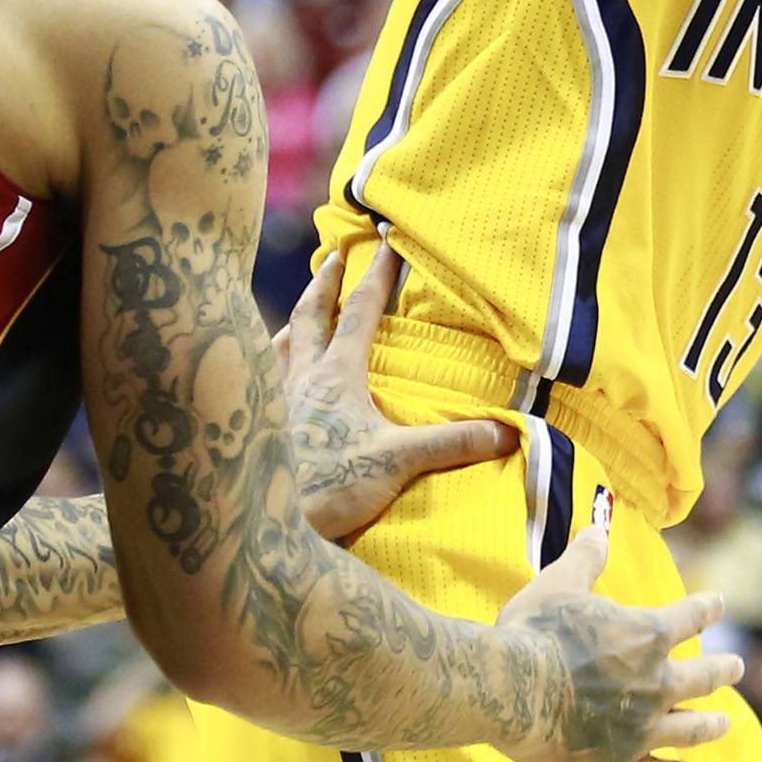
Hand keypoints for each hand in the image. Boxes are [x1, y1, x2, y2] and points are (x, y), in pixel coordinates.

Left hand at [277, 245, 514, 541]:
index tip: (386, 241)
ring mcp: (270, 398)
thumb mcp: (396, 464)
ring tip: (298, 313)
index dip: (377, 275)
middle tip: (334, 255)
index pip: (361, 312)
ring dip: (292, 321)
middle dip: (326, 281)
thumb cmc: (327, 486)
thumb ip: (450, 444)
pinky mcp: (254, 423)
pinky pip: (258, 378)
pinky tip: (267, 375)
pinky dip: (266, 363)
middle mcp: (299, 376)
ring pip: (278, 343)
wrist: (264, 521)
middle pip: (310, 315)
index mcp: (336, 375)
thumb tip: (508, 432)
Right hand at [493, 525, 739, 761]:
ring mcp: (642, 730)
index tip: (719, 603)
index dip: (707, 608)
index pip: (689, 617)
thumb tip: (598, 528)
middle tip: (738, 667)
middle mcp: (656, 684)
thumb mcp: (559, 584)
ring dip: (712, 726)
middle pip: (704, 678)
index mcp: (646, 636)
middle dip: (724, 670)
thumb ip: (585, 559)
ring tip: (725, 724)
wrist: (509, 691)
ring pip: (692, 731)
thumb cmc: (533, 632)